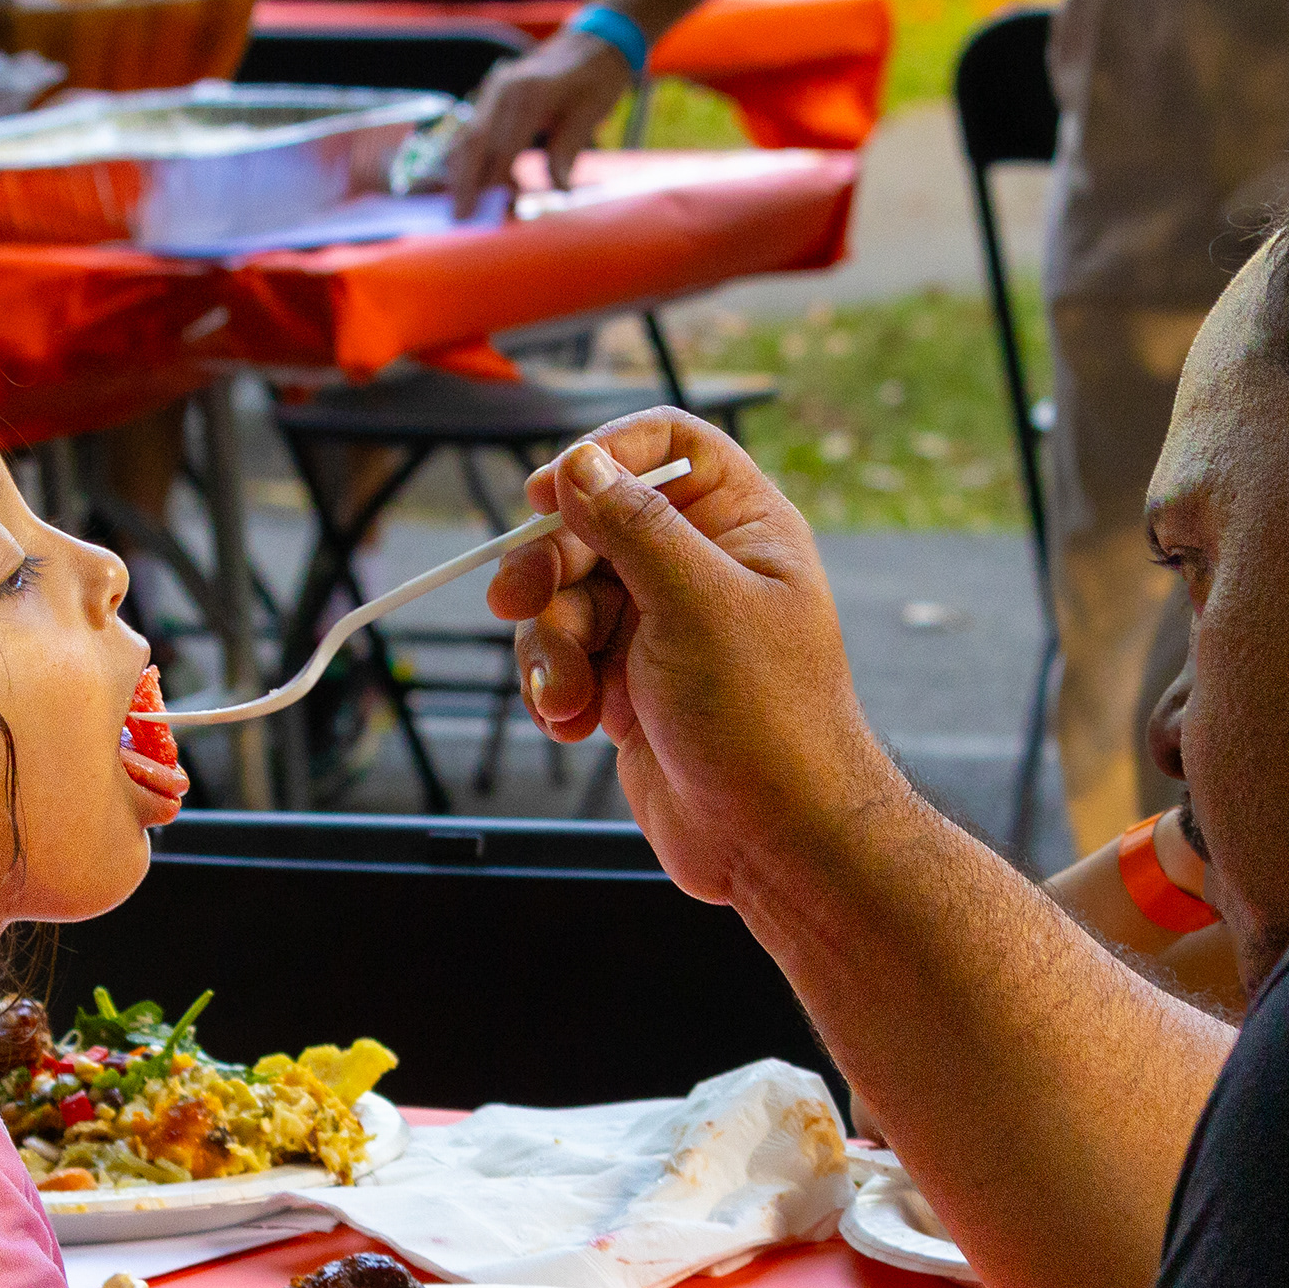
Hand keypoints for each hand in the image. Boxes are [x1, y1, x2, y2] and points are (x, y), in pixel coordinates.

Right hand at [436, 30, 638, 210]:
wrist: (594, 42)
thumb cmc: (597, 79)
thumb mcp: (590, 114)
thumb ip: (568, 151)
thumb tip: (559, 192)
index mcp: (529, 92)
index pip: (502, 146)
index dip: (492, 182)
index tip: (486, 211)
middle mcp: (504, 88)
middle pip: (473, 141)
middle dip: (463, 181)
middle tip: (459, 216)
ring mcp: (495, 89)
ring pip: (467, 136)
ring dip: (463, 171)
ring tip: (466, 204)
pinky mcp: (493, 95)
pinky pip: (474, 129)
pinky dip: (472, 158)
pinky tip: (478, 182)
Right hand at [483, 413, 904, 908]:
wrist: (775, 842)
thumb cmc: (765, 720)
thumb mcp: (696, 604)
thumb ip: (633, 525)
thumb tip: (578, 463)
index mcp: (741, 526)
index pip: (671, 446)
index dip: (605, 455)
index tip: (544, 491)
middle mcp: (702, 568)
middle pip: (594, 524)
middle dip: (549, 569)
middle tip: (513, 603)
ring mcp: (663, 628)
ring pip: (568, 598)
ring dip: (551, 647)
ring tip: (566, 700)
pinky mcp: (630, 685)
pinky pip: (566, 659)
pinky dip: (556, 688)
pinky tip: (571, 725)